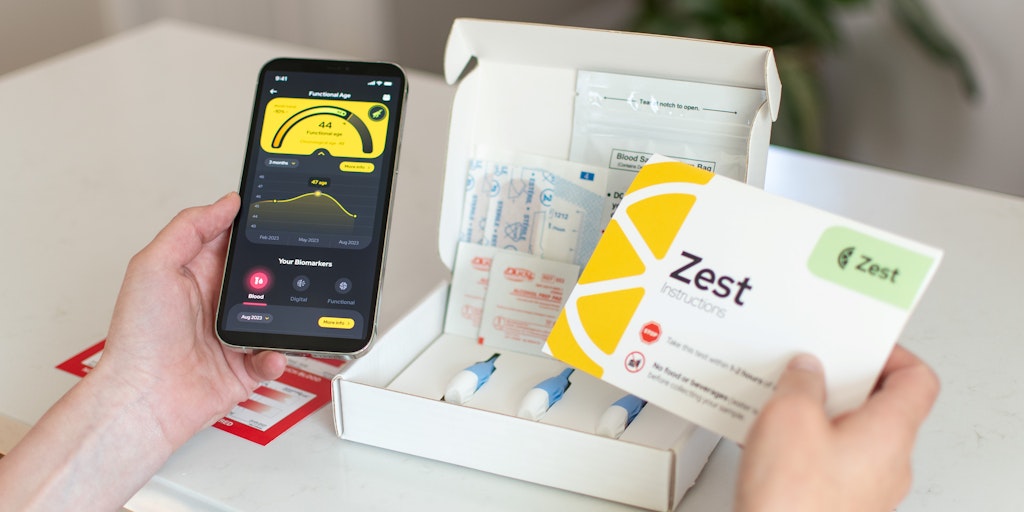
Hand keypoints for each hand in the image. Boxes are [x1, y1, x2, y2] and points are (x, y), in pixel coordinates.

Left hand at [97, 192, 286, 447]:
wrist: (144, 399)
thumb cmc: (139, 337)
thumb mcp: (154, 266)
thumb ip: (190, 228)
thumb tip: (226, 203)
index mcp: (196, 274)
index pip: (233, 242)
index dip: (253, 229)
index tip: (275, 218)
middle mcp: (216, 302)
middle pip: (262, 276)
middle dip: (277, 273)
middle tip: (283, 271)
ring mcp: (233, 335)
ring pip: (277, 316)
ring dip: (284, 316)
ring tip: (280, 316)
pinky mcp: (245, 368)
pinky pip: (276, 357)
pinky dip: (278, 356)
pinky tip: (268, 354)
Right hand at [735, 346, 938, 511]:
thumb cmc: (793, 502)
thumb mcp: (788, 417)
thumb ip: (802, 382)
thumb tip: (806, 370)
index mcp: (890, 433)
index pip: (917, 379)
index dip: (889, 355)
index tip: (857, 346)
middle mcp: (889, 464)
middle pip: (881, 407)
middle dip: (841, 384)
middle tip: (809, 370)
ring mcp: (867, 490)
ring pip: (852, 437)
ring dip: (819, 416)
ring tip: (781, 406)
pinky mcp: (840, 506)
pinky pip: (831, 464)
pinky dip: (806, 447)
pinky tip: (771, 443)